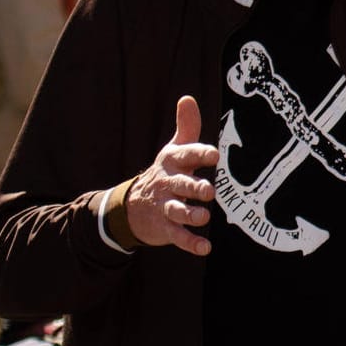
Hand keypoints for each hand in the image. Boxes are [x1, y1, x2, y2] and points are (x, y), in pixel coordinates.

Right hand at [125, 95, 218, 256]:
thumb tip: (188, 98)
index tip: (214, 154)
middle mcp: (169, 184)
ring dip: (191, 215)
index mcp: (173, 162)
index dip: (200, 154)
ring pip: (179, 211)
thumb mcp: (173, 150)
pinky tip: (205, 248)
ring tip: (204, 217)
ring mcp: (165, 206)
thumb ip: (186, 127)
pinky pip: (178, 236)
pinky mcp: (164, 227)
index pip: (187, 155)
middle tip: (209, 191)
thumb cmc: (164, 173)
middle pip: (183, 184)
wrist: (130, 205)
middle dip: (195, 188)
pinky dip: (190, 243)